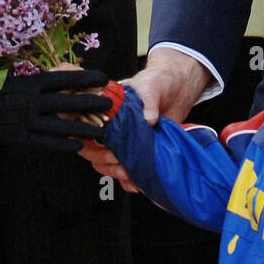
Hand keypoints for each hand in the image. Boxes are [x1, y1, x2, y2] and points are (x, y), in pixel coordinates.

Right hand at [0, 69, 111, 153]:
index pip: (63, 78)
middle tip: (112, 103)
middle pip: (68, 101)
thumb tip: (49, 82)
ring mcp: (24, 120)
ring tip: (104, 130)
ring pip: (62, 124)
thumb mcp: (7, 81)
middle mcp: (30, 100)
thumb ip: (29, 84)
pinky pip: (46, 142)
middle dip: (92, 102)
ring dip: (84, 127)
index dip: (85, 77)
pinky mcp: (17, 137)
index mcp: (27, 82)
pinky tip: (78, 146)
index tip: (104, 76)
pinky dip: (63, 144)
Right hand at [78, 51, 210, 189]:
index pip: (84, 129)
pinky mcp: (139, 153)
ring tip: (129, 173)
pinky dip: (129, 181)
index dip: (89, 140)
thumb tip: (149, 119)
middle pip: (92, 151)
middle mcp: (112, 128)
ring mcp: (124, 142)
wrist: (178, 88)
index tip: (103, 144)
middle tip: (119, 158)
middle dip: (104, 160)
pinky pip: (126, 173)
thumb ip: (148, 100)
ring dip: (115, 172)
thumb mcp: (151, 85)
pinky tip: (137, 183)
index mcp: (106, 111)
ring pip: (106, 165)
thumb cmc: (158, 81)